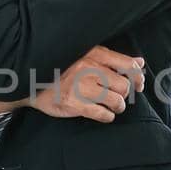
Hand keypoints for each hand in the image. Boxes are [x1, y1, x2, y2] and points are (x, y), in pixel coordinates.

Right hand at [24, 46, 145, 123]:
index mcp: (94, 54)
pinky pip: (103, 114)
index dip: (138, 77)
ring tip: (112, 106)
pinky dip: (107, 116)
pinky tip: (103, 113)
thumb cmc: (62, 66)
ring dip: (118, 106)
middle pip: (124, 86)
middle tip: (120, 96)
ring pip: (116, 101)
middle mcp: (89, 69)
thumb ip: (113, 59)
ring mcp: (81, 87)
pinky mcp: (74, 104)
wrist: (31, 79)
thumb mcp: (86, 55)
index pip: (128, 65)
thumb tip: (139, 63)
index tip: (139, 83)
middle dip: (126, 94)